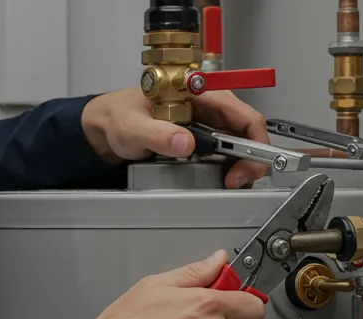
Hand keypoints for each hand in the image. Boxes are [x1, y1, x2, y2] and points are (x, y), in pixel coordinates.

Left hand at [81, 88, 269, 189]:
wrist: (108, 124)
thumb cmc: (119, 115)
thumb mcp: (133, 126)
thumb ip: (157, 134)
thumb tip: (185, 143)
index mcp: (199, 92)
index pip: (243, 113)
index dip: (254, 140)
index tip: (247, 165)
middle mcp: (208, 104)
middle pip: (247, 130)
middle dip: (250, 158)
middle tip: (235, 180)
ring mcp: (206, 120)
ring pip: (239, 142)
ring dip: (240, 164)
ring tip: (228, 181)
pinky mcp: (201, 135)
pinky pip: (225, 150)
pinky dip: (228, 165)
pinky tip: (220, 177)